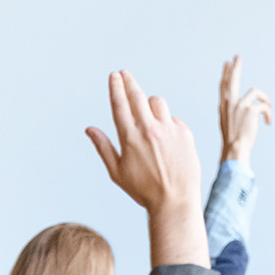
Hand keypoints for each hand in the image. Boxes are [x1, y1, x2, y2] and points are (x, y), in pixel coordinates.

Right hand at [87, 71, 208, 266]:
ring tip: (148, 113)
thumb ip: (103, 147)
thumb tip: (89, 129)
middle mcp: (149, 130)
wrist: (175, 201)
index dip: (115, 87)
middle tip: (125, 74)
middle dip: (129, 82)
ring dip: (150, 104)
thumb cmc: (144, 190)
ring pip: (158, 102)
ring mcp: (169, 130)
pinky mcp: (185, 134)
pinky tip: (166, 137)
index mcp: (129, 138)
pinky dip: (168, 123)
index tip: (114, 75)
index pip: (120, 105)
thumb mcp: (117, 172)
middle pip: (137, 96)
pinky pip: (174, 119)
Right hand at [218, 56, 272, 166]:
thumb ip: (232, 113)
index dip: (225, 74)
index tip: (227, 64)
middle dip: (235, 67)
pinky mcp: (250, 110)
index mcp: (223, 107)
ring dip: (264, 98)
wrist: (235, 149)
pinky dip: (269, 114)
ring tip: (268, 104)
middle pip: (232, 80)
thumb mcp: (228, 124)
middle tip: (237, 57)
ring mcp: (240, 105)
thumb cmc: (233, 141)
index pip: (223, 86)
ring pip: (255, 92)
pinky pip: (264, 106)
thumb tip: (242, 109)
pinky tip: (268, 122)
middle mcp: (229, 103)